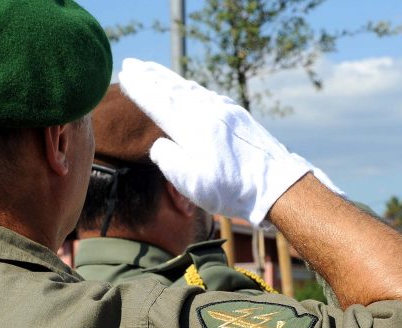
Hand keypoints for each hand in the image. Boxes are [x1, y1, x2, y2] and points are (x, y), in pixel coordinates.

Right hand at [118, 58, 343, 225]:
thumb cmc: (231, 189)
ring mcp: (225, 111)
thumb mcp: (190, 182)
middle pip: (172, 88)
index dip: (140, 88)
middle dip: (149, 76)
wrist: (277, 185)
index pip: (158, 102)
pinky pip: (206, 94)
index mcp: (192, 127)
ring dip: (168, 78)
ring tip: (152, 71)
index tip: (124, 74)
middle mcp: (207, 112)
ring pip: (190, 88)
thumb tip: (160, 143)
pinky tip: (188, 88)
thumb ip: (168, 158)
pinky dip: (190, 87)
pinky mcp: (238, 116)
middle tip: (131, 64)